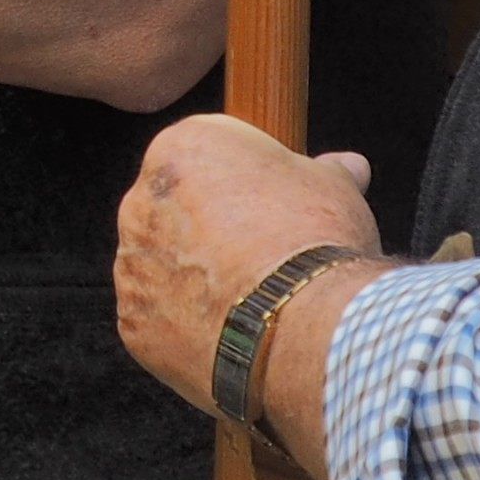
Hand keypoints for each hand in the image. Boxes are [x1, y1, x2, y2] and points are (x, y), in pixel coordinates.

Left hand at [114, 113, 377, 410]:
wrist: (302, 327)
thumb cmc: (317, 241)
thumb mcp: (335, 189)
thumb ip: (328, 171)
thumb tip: (349, 165)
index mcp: (183, 146)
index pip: (207, 153)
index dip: (244, 181)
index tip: (272, 207)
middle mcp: (140, 199)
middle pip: (176, 208)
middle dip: (211, 227)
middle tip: (263, 256)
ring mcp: (130, 263)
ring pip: (162, 264)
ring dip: (194, 276)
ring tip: (250, 301)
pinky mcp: (132, 320)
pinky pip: (157, 317)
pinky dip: (185, 325)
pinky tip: (229, 333)